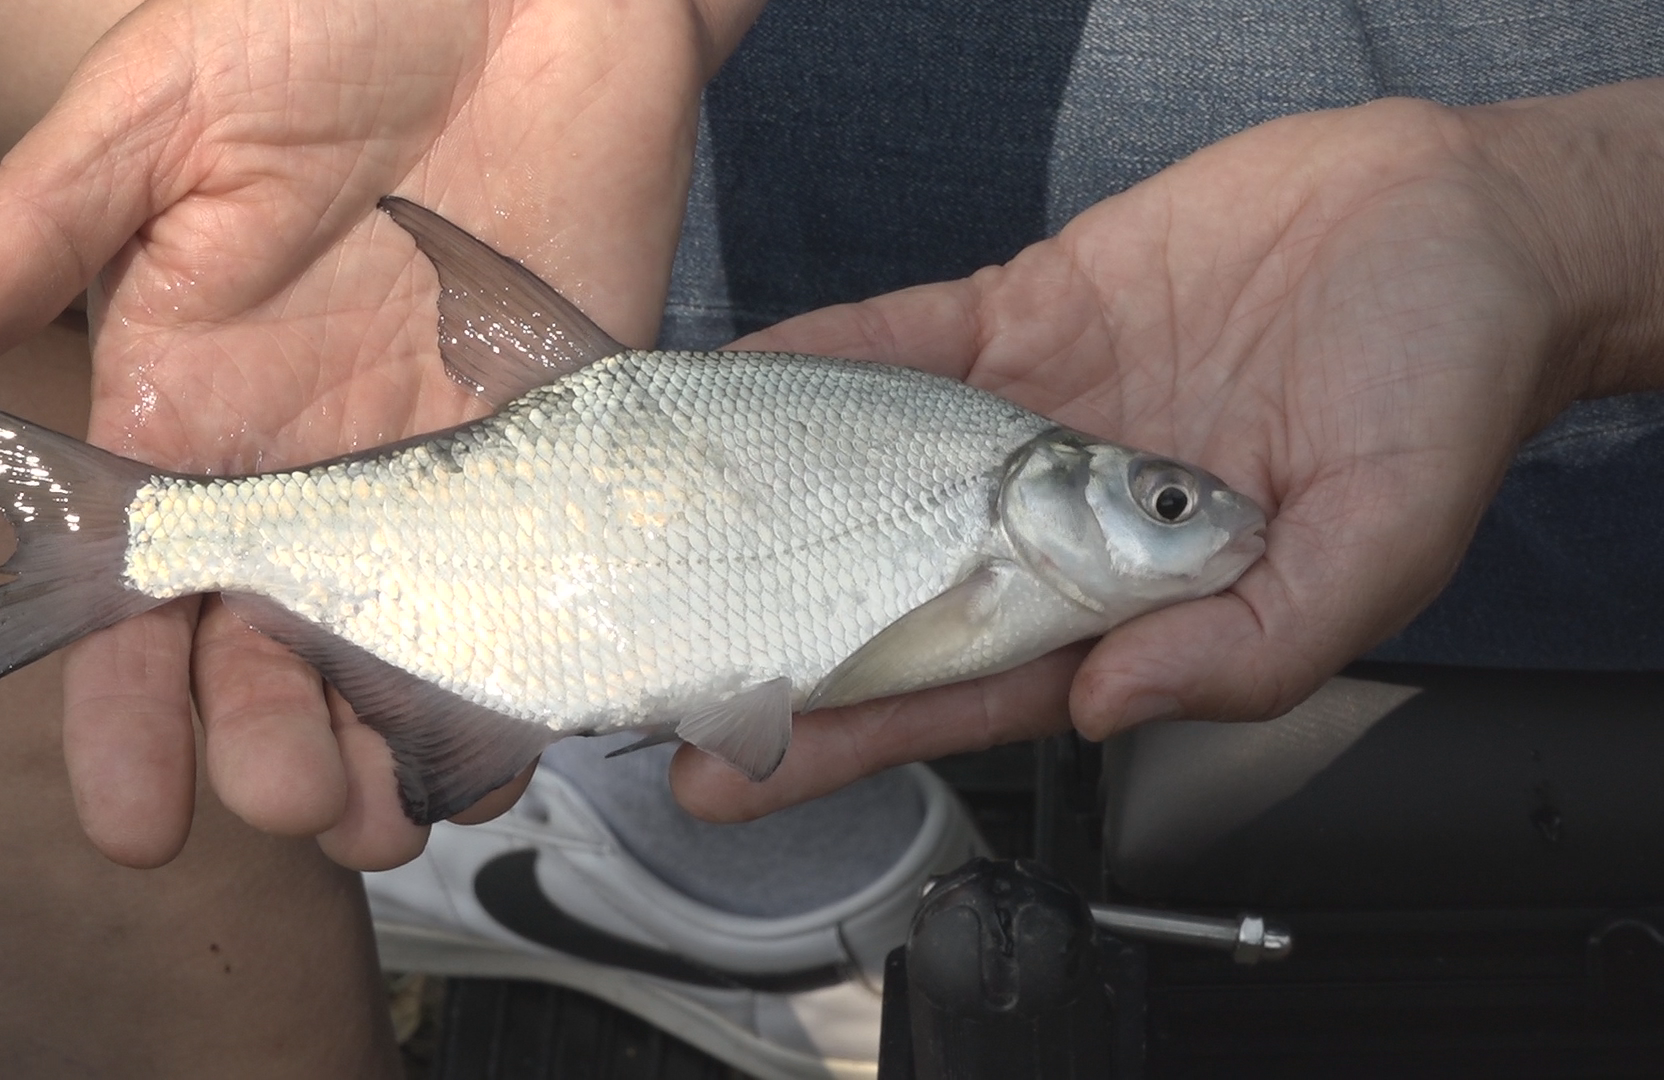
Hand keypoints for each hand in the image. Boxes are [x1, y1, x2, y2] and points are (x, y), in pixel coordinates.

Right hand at [0, 0, 758, 867]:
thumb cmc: (325, 18)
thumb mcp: (161, 111)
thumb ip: (43, 228)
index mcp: (192, 408)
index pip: (141, 595)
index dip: (126, 715)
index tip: (133, 818)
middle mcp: (313, 466)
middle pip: (278, 654)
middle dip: (276, 751)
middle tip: (296, 805)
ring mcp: (440, 468)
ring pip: (409, 657)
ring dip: (397, 751)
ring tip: (396, 815)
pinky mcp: (561, 447)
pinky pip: (544, 591)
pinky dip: (534, 676)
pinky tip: (525, 740)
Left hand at [672, 88, 1663, 819]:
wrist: (1454, 227)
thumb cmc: (1441, 395)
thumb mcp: (1376, 548)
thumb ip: (1249, 646)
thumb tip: (1106, 705)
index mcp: (1136, 603)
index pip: (967, 684)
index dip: (855, 728)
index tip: (744, 763)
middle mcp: (1059, 523)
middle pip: (887, 594)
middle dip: (776, 645)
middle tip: (652, 685)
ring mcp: (1032, 420)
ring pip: (872, 472)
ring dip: (766, 504)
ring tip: (655, 540)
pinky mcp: (1029, 316)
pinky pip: (904, 343)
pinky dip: (823, 359)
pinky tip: (736, 381)